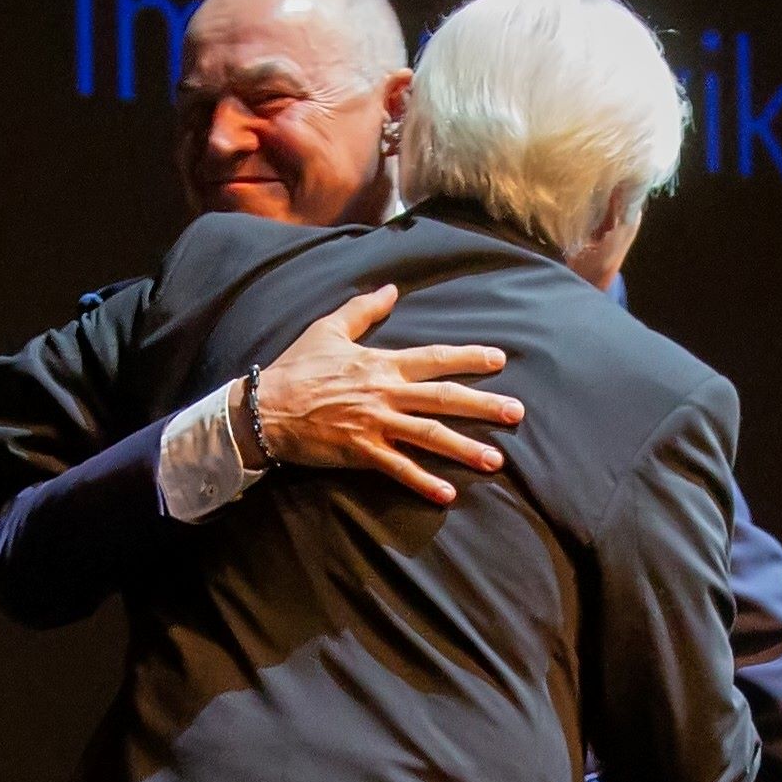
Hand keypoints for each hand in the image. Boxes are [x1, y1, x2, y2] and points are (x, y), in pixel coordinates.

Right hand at [248, 285, 519, 504]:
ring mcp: (375, 424)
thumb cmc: (296, 368)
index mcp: (382, 363)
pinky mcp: (360, 452)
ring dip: (464, 448)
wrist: (264, 407)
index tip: (500, 360)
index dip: (469, 357)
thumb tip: (391, 288)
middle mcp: (386, 393)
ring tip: (495, 461)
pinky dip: (423, 482)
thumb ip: (364, 310)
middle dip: (483, 406)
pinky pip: (398, 468)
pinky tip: (447, 494)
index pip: (435, 358)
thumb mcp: (329, 329)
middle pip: (444, 398)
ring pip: (429, 436)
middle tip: (517, 413)